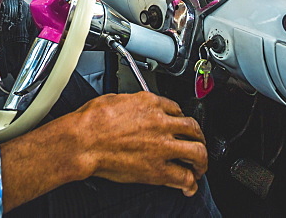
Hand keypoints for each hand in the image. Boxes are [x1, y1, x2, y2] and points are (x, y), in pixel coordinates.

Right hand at [71, 92, 207, 195]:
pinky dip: (190, 184)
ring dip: (201, 161)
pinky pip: (184, 177)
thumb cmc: (92, 121)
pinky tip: (189, 187)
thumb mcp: (114, 99)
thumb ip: (131, 103)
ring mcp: (162, 147)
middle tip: (198, 144)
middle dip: (199, 138)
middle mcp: (161, 123)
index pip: (176, 109)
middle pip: (193, 129)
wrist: (84, 141)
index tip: (180, 126)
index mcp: (150, 104)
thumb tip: (131, 107)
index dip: (181, 119)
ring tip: (199, 166)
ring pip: (197, 152)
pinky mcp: (158, 170)